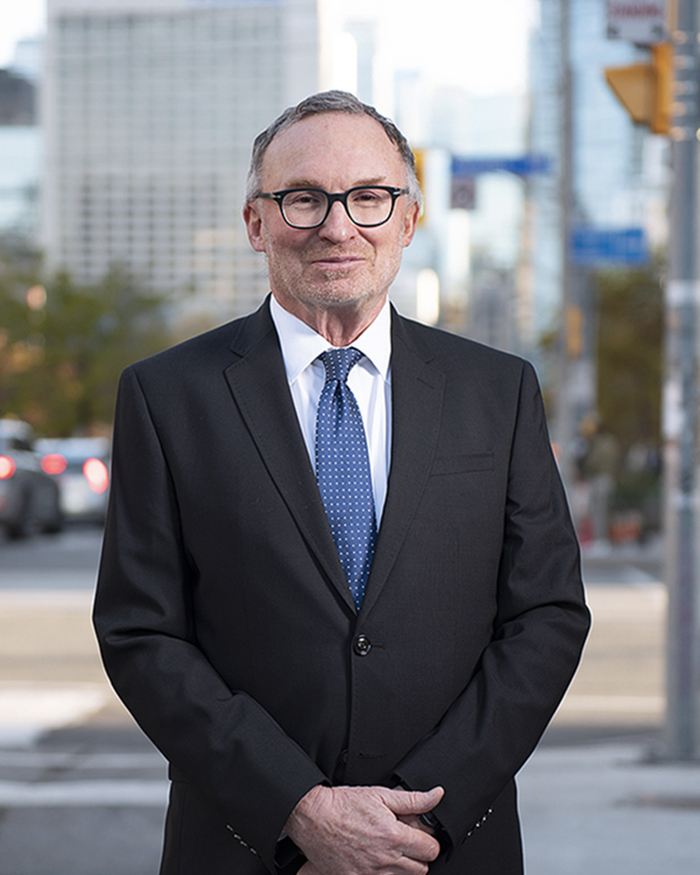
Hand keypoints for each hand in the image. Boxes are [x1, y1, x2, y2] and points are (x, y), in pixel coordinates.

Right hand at [285, 784, 443, 874]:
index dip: (428, 841)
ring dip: (402, 867)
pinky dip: (383, 874)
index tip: (420, 835)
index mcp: (393, 835)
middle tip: (406, 841)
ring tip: (390, 850)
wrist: (313, 817)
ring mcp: (370, 873)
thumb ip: (413, 800)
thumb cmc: (344, 804)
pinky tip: (376, 860)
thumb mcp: (381, 794)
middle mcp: (384, 858)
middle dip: (418, 855)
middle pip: (421, 869)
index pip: (431, 850)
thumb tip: (436, 796)